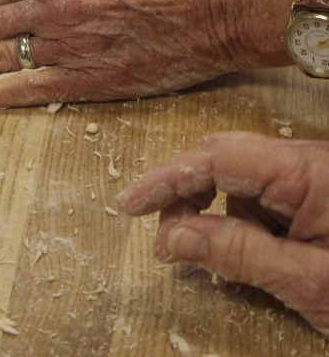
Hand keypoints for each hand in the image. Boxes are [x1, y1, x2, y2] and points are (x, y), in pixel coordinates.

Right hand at [117, 131, 328, 338]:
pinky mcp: (307, 195)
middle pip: (223, 157)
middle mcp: (302, 163)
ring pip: (235, 177)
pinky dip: (232, 222)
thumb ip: (239, 255)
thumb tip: (173, 237)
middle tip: (162, 239)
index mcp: (306, 172)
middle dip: (184, 191)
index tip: (130, 204)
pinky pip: (256, 198)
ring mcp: (305, 178)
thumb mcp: (308, 282)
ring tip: (194, 251)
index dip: (168, 177)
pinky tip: (231, 251)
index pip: (219, 157)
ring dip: (206, 209)